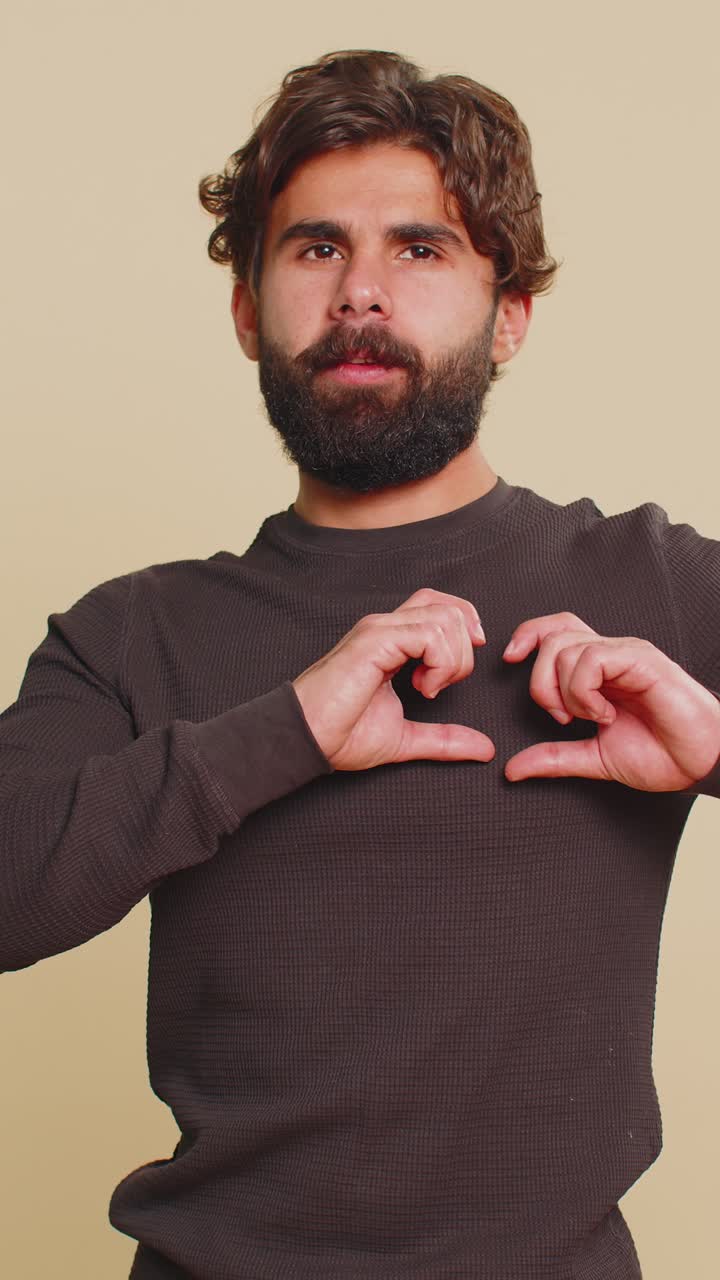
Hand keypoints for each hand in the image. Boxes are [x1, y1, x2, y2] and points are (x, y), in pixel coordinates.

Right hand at [292, 587, 494, 770]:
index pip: (440, 604)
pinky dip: (439, 663)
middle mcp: (386, 627)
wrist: (305, 740)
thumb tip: (484, 748)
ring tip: (427, 689)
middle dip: (464, 651)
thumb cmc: (341, 735)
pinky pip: (429, 634)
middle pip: (450, 608)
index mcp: (392, 640)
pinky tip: (421, 688)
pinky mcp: (374, 640)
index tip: (459, 668)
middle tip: (441, 685)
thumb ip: (445, 739)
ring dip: (451, 661)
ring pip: (446, 619)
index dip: (465, 625)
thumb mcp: (406, 738)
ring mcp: (380, 630)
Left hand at [502, 612, 719, 790]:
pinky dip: (585, 691)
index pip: (554, 629)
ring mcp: (625, 653)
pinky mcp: (640, 659)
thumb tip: (512, 768)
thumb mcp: (594, 758)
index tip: (508, 659)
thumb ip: (554, 757)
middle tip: (562, 716)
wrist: (700, 764)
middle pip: (552, 638)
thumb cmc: (661, 755)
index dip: (527, 635)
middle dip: (539, 683)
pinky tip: (604, 714)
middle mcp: (610, 654)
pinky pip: (592, 658)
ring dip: (566, 692)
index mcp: (598, 669)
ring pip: (566, 648)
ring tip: (593, 717)